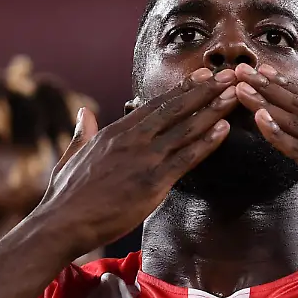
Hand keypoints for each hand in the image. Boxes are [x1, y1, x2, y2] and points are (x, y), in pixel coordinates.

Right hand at [40, 68, 238, 254]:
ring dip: (213, 110)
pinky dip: (207, 142)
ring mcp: (144, 159)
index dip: (181, 90)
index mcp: (114, 132)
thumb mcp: (71, 157)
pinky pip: (186, 158)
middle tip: (229, 75)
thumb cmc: (65, 197)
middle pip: (175, 109)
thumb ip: (82, 134)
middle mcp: (132, 139)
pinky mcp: (153, 182)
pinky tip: (224, 129)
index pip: (154, 105)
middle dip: (205, 90)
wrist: (62, 223)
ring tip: (235, 94)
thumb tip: (85, 115)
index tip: (202, 76)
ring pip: (185, 129)